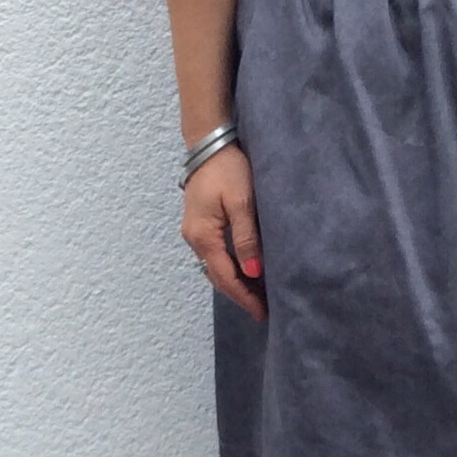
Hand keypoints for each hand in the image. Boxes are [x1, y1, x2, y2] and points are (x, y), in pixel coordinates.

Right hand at [182, 145, 266, 320]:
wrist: (208, 144)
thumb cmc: (228, 170)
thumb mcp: (241, 202)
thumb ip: (246, 238)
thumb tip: (253, 273)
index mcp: (204, 236)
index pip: (226, 277)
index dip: (244, 297)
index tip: (262, 312)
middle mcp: (194, 239)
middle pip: (217, 276)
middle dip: (239, 295)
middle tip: (263, 310)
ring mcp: (194, 232)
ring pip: (215, 267)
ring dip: (234, 282)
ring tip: (257, 295)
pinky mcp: (199, 224)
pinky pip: (214, 255)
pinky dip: (229, 268)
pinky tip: (244, 270)